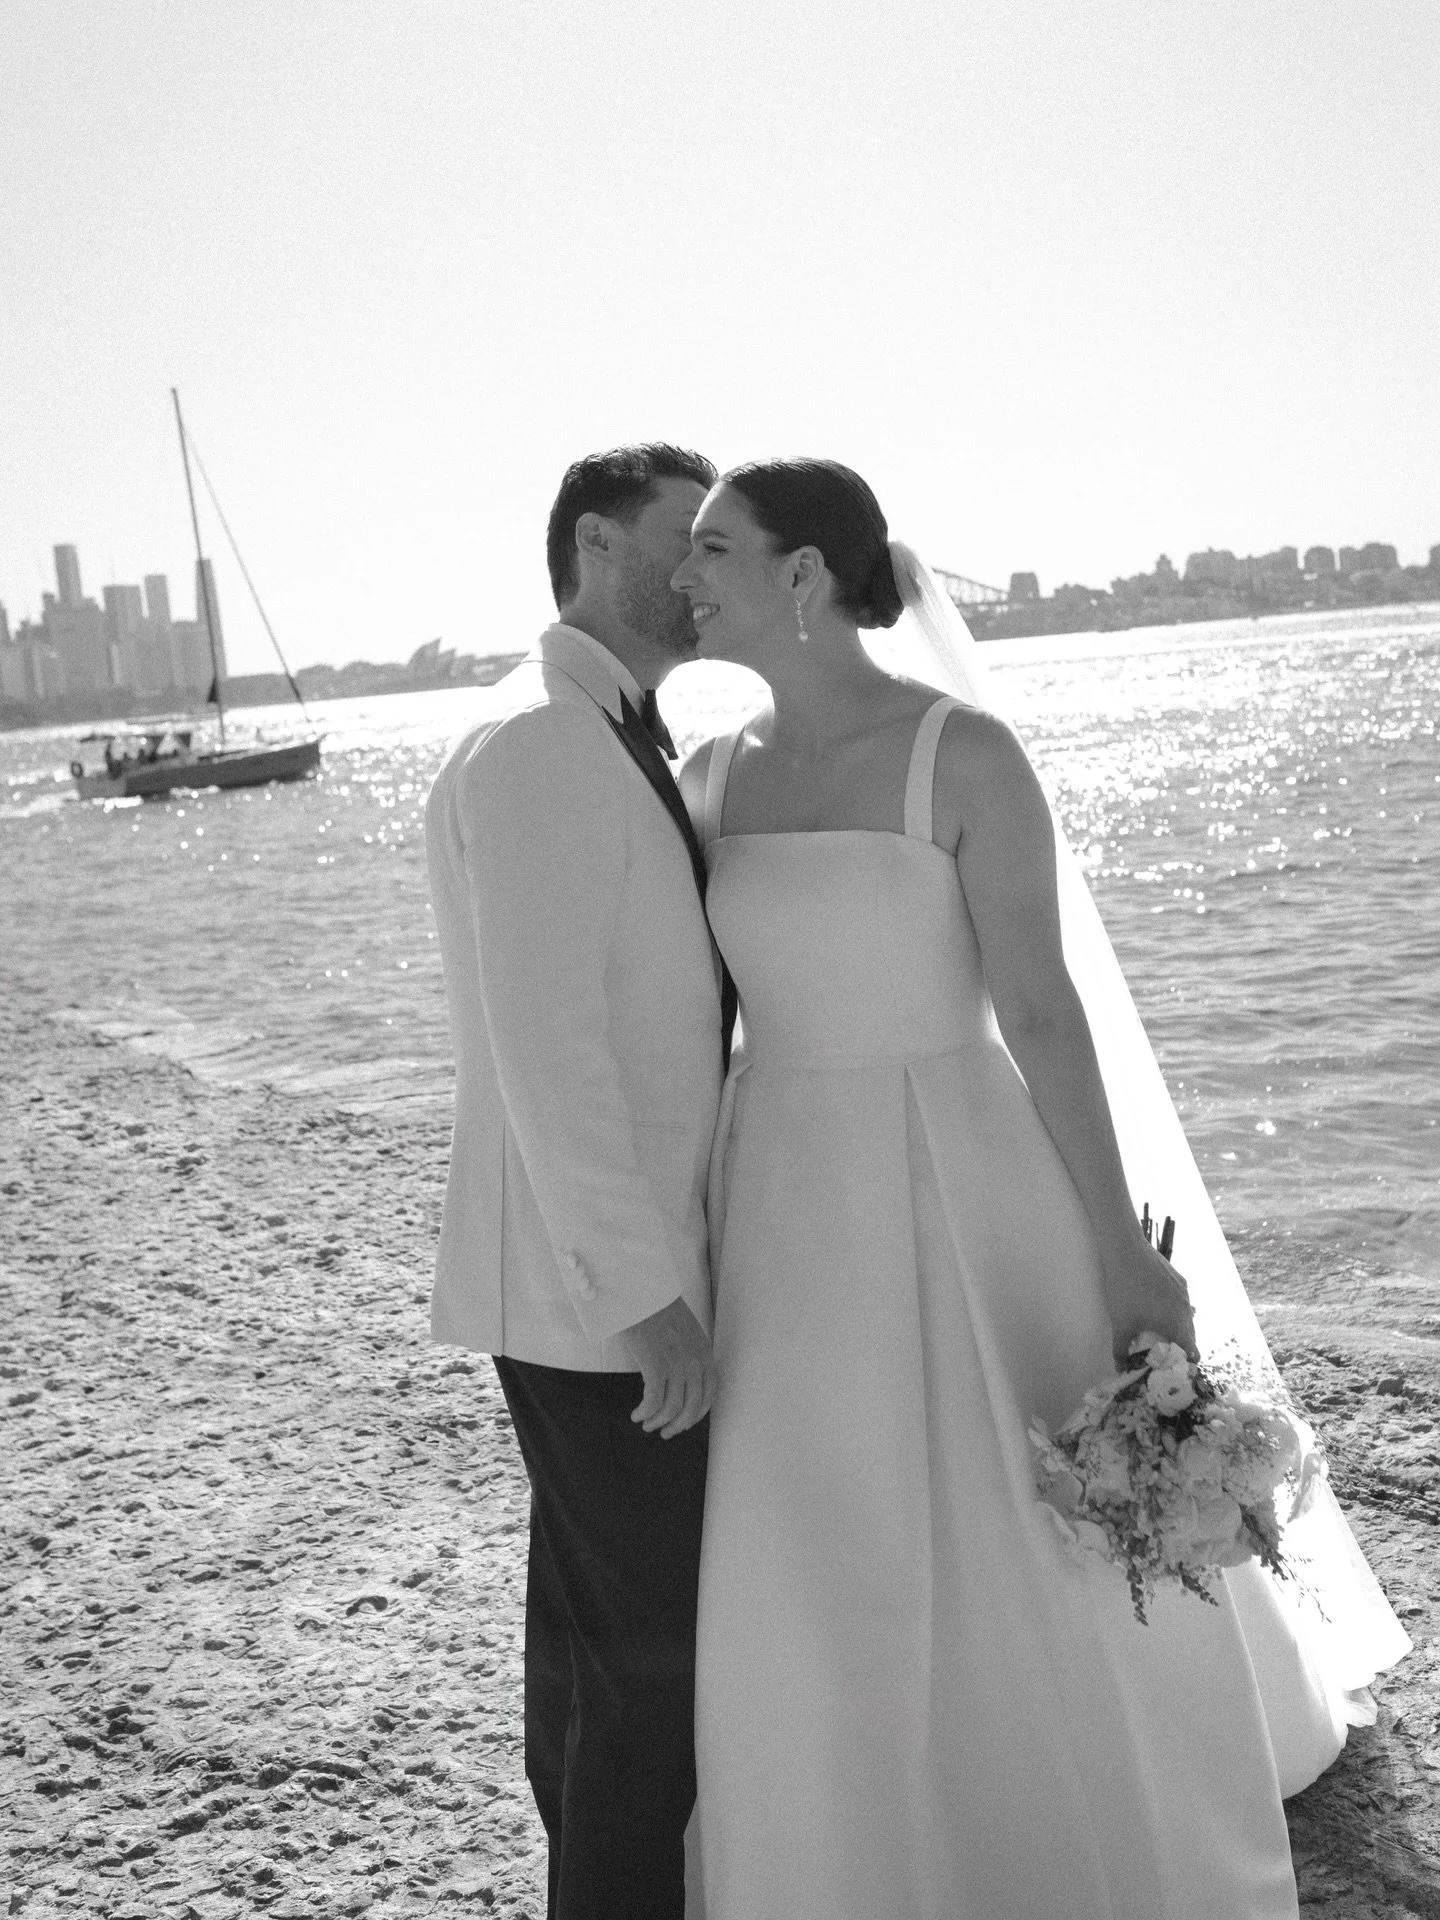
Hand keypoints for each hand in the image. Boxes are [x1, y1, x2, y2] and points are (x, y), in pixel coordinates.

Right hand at [623, 1296, 715, 1438]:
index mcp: (704, 1353)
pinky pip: (653, 1402)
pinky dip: (644, 1413)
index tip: (684, 1422)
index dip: (697, 1414)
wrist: (641, 1294)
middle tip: (664, 1432)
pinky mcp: (655, 1366)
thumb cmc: (658, 1310)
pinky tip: (636, 1414)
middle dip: (677, 1425)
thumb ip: (691, 1354)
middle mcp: (694, 1362)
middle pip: (691, 1408)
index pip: (710, 1394)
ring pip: (671, 1409)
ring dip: (657, 1422)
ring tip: (646, 1423)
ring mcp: (676, 1364)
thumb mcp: (687, 1331)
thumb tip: (683, 1383)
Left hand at [1101, 1235, 1197, 1367]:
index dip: (1184, 1363)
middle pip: (1190, 1335)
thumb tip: (1120, 1368)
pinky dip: (1175, 1310)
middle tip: (1163, 1353)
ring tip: (1160, 1331)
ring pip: (1187, 1317)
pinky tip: (1158, 1308)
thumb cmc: (1124, 1291)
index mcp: (1177, 1324)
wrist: (1126, 1250)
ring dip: (1178, 1326)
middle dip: (1179, 1346)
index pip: (1191, 1352)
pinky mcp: (1179, 1279)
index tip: (1173, 1367)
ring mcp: (1184, 1292)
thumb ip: (1121, 1350)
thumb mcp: (1120, 1324)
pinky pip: (1182, 1301)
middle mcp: (1187, 1310)